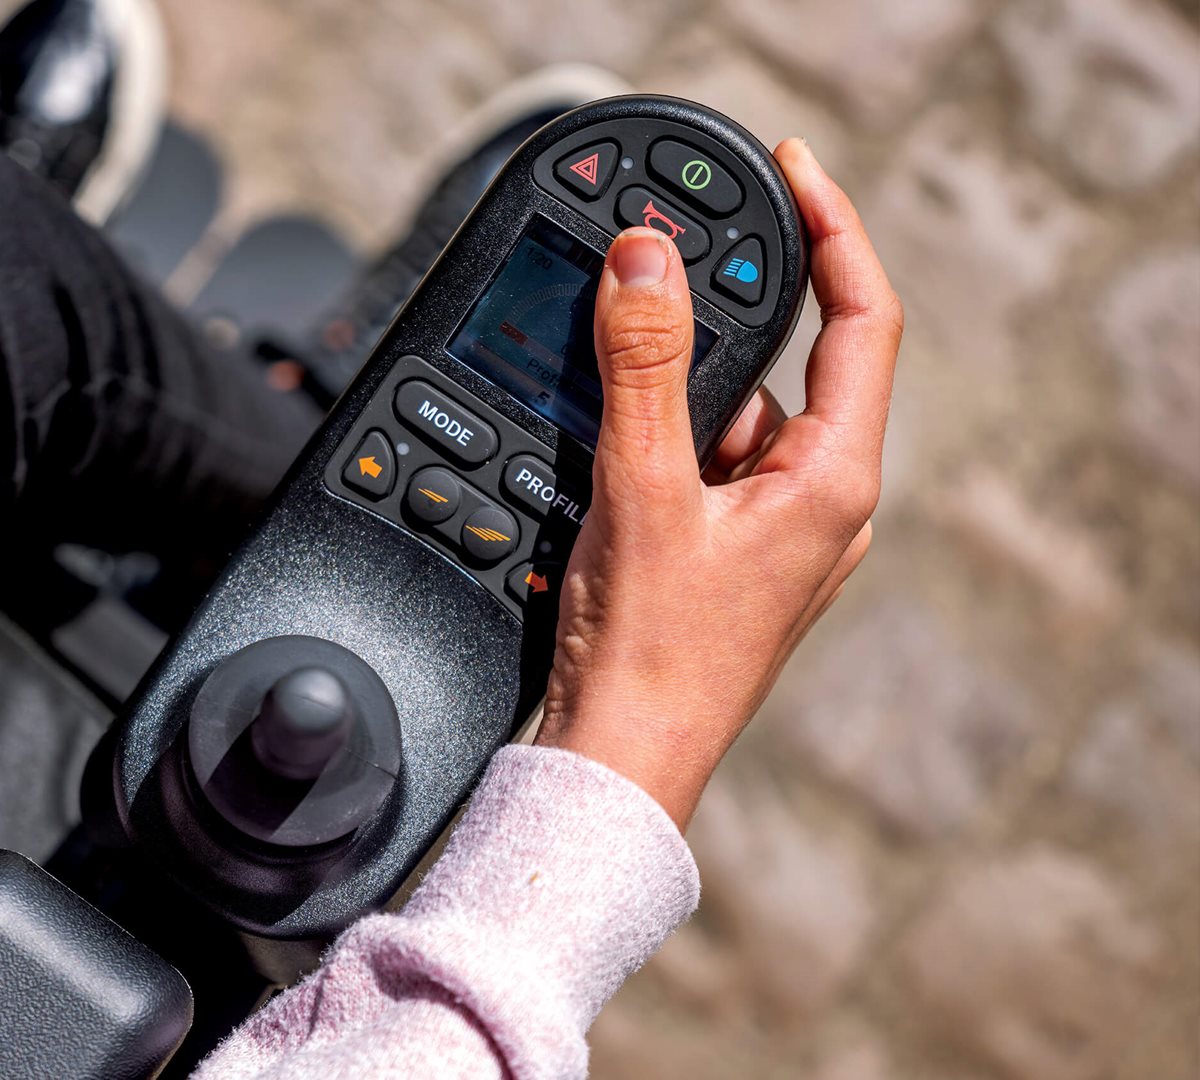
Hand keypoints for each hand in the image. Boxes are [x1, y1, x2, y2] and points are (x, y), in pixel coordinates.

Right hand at [535, 139, 903, 830]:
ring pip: (743, 418)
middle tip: (656, 278)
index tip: (792, 173)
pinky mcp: (735, 557)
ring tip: (611, 413)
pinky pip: (711, 465)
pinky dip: (664, 441)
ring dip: (682, 390)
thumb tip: (648, 262)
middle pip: (798, 363)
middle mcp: (823, 504)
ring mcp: (781, 534)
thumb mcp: (641, 490)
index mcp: (834, 482)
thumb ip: (644, 368)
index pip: (863, 319)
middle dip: (726, 316)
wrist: (620, 764)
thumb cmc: (647, 655)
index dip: (833, 231)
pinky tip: (609, 465)